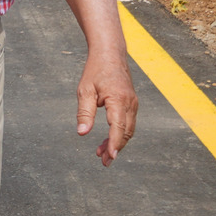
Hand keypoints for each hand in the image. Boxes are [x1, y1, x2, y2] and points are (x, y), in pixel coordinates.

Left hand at [76, 49, 136, 164]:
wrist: (110, 54)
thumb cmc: (95, 71)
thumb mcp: (85, 91)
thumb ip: (84, 113)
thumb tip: (82, 133)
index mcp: (118, 99)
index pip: (118, 127)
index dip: (114, 143)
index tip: (110, 157)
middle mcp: (130, 103)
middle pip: (125, 132)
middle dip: (115, 148)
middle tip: (103, 162)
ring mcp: (133, 104)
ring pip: (128, 130)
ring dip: (116, 143)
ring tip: (101, 154)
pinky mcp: (131, 104)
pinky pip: (128, 123)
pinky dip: (119, 134)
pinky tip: (107, 140)